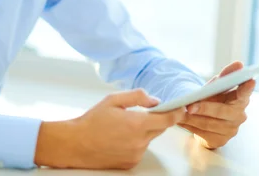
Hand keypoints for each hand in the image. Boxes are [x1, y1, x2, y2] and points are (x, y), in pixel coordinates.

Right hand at [35, 88, 184, 169]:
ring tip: (122, 127)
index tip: (182, 108)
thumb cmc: (91, 121)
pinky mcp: (130, 163)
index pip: (168, 119)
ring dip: (143, 131)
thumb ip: (137, 96)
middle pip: (159, 128)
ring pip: (149, 139)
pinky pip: (140, 148)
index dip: (177, 112)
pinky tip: (119, 137)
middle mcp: (139, 142)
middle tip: (139, 113)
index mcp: (136, 124)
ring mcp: (135, 154)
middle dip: (155, 119)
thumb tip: (154, 100)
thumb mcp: (112, 100)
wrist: (75, 144)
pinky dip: (136, 142)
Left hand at [177, 61, 254, 148]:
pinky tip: (180, 120)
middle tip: (190, 105)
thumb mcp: (216, 86)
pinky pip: (203, 133)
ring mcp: (231, 130)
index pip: (245, 93)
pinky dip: (189, 125)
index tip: (249, 80)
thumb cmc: (213, 99)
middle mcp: (239, 116)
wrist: (204, 119)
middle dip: (205, 108)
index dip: (246, 88)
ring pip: (209, 123)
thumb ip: (225, 76)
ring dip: (192, 117)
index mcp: (241, 99)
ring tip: (180, 111)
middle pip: (222, 111)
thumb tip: (239, 64)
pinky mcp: (220, 140)